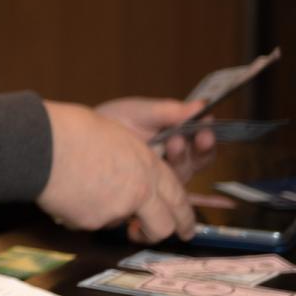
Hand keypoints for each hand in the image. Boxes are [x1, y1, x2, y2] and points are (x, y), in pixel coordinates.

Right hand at [39, 102, 195, 242]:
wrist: (43, 144)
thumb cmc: (74, 130)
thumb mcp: (116, 135)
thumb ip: (132, 160)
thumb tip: (130, 172)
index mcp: (148, 166)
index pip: (177, 197)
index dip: (184, 216)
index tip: (185, 228)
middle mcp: (139, 192)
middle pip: (161, 227)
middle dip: (156, 233)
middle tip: (148, 234)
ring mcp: (115, 210)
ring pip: (118, 222)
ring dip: (106, 212)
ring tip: (83, 186)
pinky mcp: (90, 223)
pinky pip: (89, 222)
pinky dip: (80, 212)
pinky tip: (67, 191)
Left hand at [97, 96, 216, 181]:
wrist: (86, 139)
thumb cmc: (116, 122)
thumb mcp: (142, 112)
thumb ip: (170, 111)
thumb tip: (202, 104)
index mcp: (179, 135)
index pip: (203, 138)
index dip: (208, 132)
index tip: (207, 122)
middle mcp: (176, 157)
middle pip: (201, 159)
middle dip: (203, 147)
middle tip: (201, 135)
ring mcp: (164, 175)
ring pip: (186, 172)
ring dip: (183, 157)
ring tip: (174, 140)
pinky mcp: (150, 190)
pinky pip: (164, 191)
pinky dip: (164, 177)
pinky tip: (160, 161)